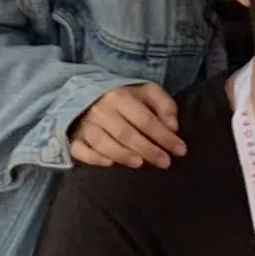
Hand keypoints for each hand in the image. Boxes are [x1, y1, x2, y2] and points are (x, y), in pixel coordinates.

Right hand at [65, 81, 184, 167]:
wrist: (86, 96)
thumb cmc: (123, 98)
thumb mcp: (146, 92)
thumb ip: (164, 105)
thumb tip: (173, 127)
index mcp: (120, 96)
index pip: (145, 120)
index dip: (164, 136)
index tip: (180, 149)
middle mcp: (101, 110)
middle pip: (126, 133)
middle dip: (148, 150)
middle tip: (165, 162)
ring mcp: (86, 125)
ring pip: (104, 143)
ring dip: (122, 154)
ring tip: (140, 163)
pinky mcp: (75, 138)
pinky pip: (80, 150)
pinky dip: (93, 157)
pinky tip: (108, 163)